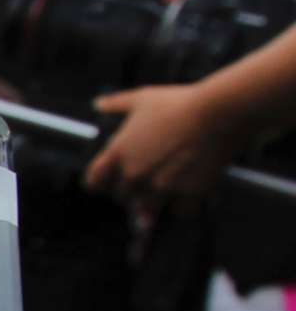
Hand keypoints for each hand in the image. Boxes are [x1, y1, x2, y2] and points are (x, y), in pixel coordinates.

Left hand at [86, 84, 251, 200]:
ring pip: (146, 209)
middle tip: (142, 184)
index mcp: (118, 154)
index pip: (94, 182)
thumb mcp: (141, 98)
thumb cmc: (178, 103)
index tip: (108, 182)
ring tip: (160, 197)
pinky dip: (182, 207)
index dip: (100, 183)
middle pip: (121, 197)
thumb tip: (98, 104)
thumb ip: (116, 104)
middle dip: (129, 192)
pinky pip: (179, 211)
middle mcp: (135, 174)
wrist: (217, 112)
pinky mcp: (188, 193)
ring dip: (152, 205)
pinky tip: (186, 198)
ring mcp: (160, 186)